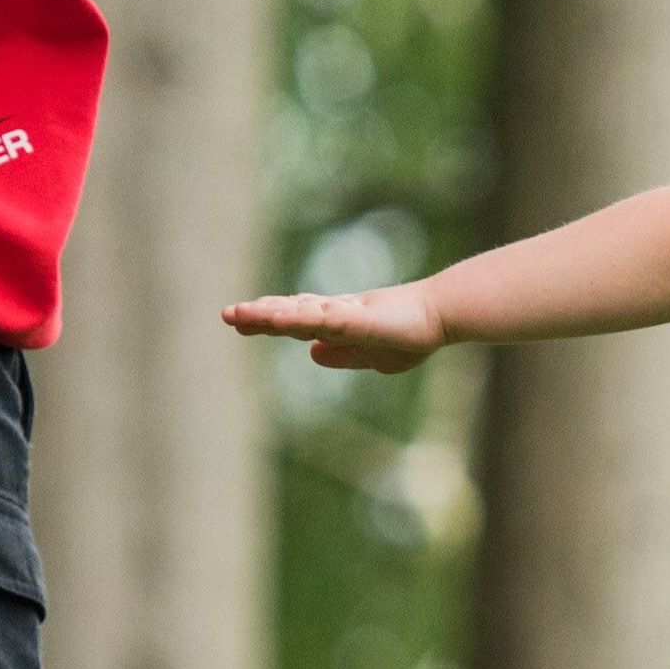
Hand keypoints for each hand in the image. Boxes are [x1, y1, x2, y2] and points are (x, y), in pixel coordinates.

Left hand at [222, 284, 447, 371]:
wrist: (441, 317)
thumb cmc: (413, 333)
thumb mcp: (372, 355)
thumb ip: (342, 354)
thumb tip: (311, 353)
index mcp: (338, 323)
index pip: (296, 321)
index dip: (268, 320)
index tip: (240, 319)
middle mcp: (336, 313)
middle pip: (290, 313)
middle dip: (258, 315)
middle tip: (228, 314)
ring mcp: (344, 313)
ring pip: (298, 314)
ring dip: (267, 314)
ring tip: (236, 314)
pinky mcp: (356, 317)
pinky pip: (320, 319)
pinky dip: (295, 319)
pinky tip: (274, 320)